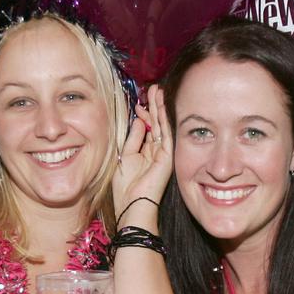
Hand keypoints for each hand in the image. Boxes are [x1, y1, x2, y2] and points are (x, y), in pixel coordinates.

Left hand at [112, 86, 172, 226]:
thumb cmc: (125, 186)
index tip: (140, 102)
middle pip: (157, 124)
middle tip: (153, 89)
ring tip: (159, 91)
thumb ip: (133, 138)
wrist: (132, 204)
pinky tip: (162, 105)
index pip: (148, 128)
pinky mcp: (168, 156)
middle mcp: (156, 151)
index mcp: (145, 152)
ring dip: (161, 108)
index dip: (144, 114)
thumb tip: (140, 120)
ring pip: (163, 126)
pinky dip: (165, 118)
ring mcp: (164, 153)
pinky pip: (167, 133)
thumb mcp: (125, 156)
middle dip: (154, 106)